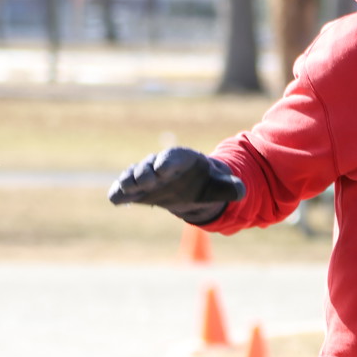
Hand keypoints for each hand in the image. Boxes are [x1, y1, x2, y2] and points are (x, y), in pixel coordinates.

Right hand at [108, 146, 244, 223]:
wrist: (193, 190)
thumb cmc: (209, 183)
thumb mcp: (223, 186)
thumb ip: (231, 187)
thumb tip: (242, 191)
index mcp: (183, 159)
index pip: (173, 157)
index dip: (166, 162)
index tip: (161, 170)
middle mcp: (161, 165)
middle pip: (150, 165)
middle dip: (145, 172)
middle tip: (143, 182)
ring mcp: (148, 177)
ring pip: (135, 175)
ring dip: (129, 181)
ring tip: (124, 190)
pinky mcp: (139, 191)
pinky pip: (126, 190)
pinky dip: (119, 193)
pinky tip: (114, 199)